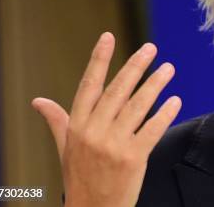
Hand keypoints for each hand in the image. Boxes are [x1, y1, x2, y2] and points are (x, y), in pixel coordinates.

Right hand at [32, 32, 180, 206]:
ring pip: (137, 106)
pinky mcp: (133, 158)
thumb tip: (38, 101)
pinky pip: (152, 129)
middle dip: (135, 66)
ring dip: (155, 84)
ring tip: (168, 68)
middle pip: (117, 90)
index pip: (89, 85)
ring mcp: (113, 145)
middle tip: (151, 48)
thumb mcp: (65, 148)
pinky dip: (164, 113)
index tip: (108, 36)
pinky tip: (175, 100)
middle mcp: (94, 132)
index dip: (99, 59)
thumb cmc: (80, 176)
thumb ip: (57, 120)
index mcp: (78, 126)